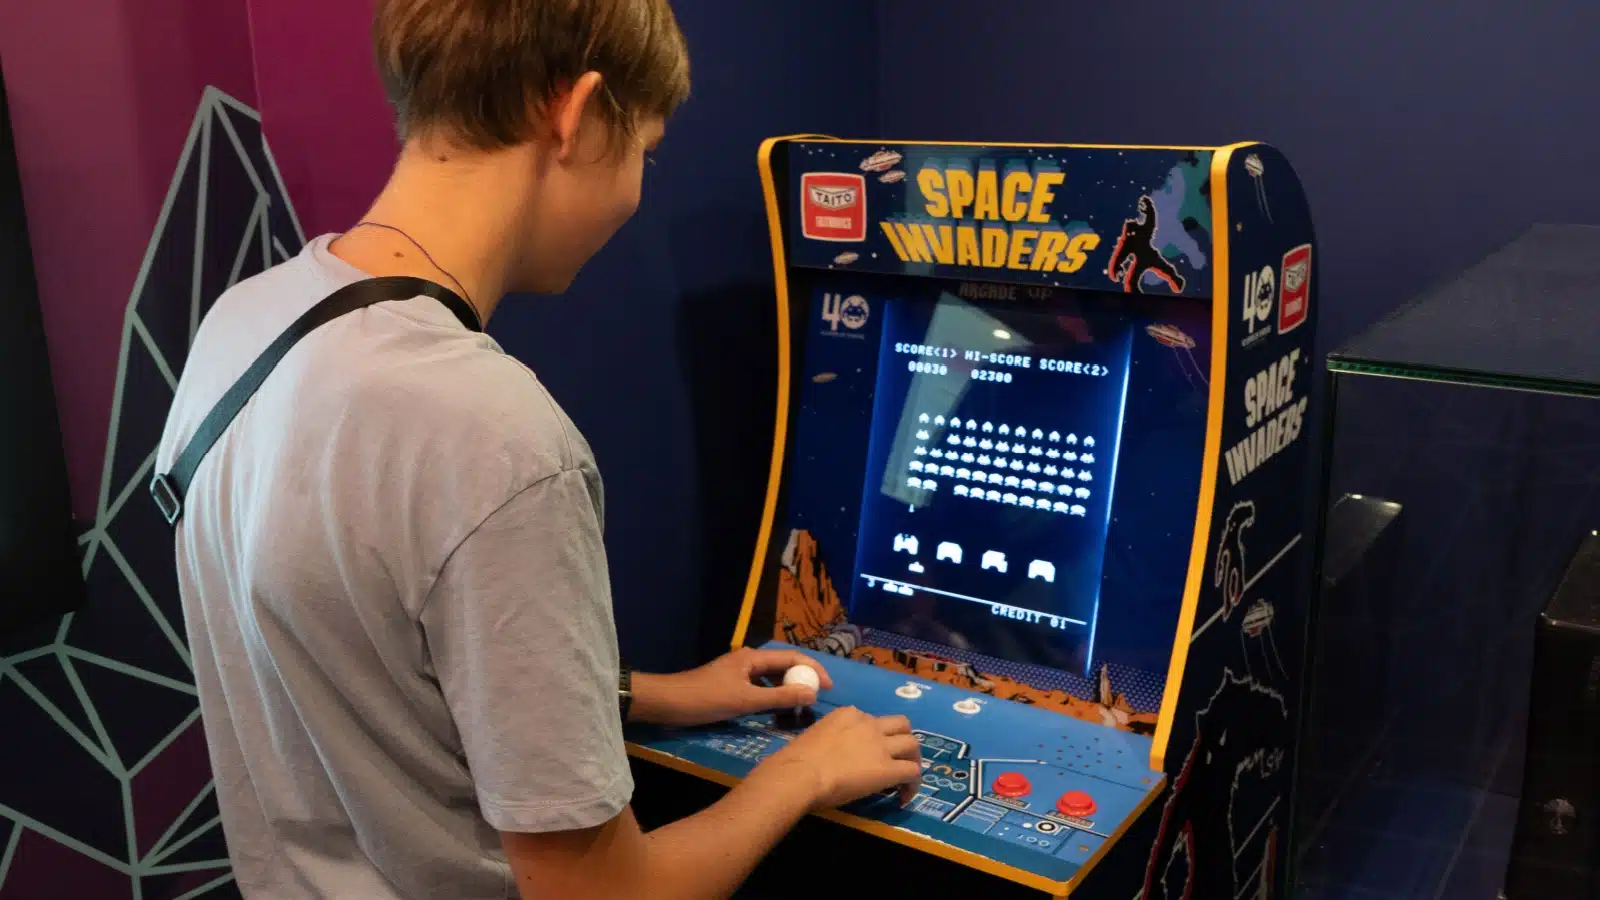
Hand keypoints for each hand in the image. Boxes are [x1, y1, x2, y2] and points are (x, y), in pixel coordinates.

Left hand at [629, 648, 834, 727]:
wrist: (667, 703)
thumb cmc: (705, 699)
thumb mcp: (745, 700)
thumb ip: (779, 697)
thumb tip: (812, 693)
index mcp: (753, 658)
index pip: (792, 658)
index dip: (813, 670)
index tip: (829, 688)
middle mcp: (748, 661)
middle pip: (783, 666)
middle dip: (802, 680)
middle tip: (818, 699)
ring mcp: (738, 673)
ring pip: (770, 678)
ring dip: (786, 690)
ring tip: (800, 707)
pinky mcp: (729, 686)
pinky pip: (758, 688)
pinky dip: (771, 697)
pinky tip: (774, 712)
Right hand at [753, 707, 922, 809]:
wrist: (801, 772)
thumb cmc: (798, 760)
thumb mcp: (816, 737)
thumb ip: (831, 740)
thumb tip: (832, 757)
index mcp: (848, 714)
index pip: (872, 720)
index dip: (875, 737)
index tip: (869, 754)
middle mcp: (868, 724)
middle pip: (901, 724)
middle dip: (903, 740)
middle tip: (897, 758)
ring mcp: (881, 745)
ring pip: (912, 743)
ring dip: (913, 759)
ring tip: (906, 777)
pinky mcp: (888, 768)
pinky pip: (913, 772)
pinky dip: (913, 784)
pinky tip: (903, 796)